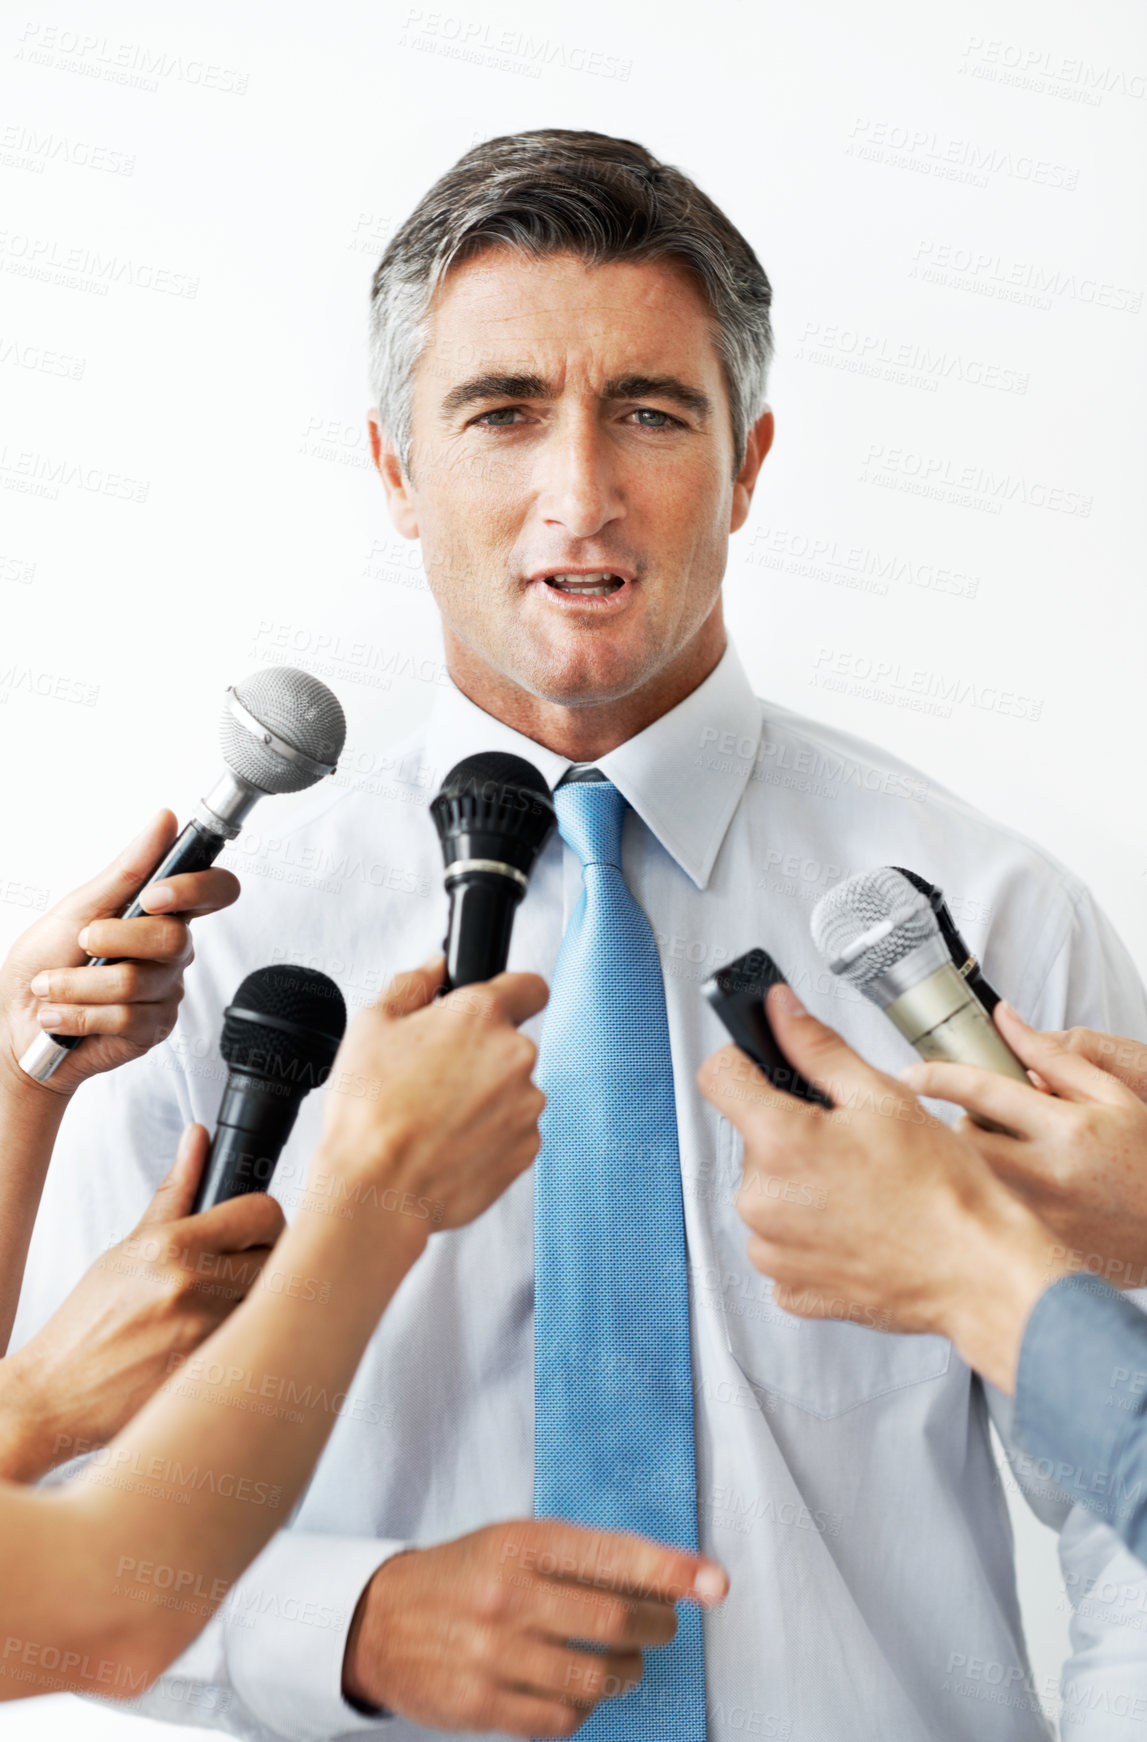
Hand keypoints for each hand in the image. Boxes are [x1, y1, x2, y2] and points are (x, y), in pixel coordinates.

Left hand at [0, 810, 239, 1097]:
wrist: (15, 1020)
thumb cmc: (47, 959)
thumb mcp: (79, 906)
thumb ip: (128, 869)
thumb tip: (164, 821)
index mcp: (161, 912)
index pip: (215, 890)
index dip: (198, 888)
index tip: (154, 894)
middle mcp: (169, 951)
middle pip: (172, 937)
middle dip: (114, 938)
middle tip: (81, 942)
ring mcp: (164, 990)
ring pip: (138, 981)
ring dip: (79, 984)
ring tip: (52, 987)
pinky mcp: (152, 1028)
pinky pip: (127, 1017)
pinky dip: (80, 1014)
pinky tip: (61, 1014)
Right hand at [0, 1125, 284, 1480]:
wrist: (58, 1393)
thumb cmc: (91, 1320)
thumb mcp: (131, 1246)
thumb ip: (176, 1191)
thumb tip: (199, 1137)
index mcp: (174, 1245)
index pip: (263, 1212)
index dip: (268, 1220)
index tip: (258, 1231)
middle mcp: (193, 1285)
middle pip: (281, 1257)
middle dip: (269, 1261)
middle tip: (246, 1271)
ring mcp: (206, 1332)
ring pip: (273, 1303)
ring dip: (261, 1303)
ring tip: (227, 1310)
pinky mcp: (211, 1373)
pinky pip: (256, 1345)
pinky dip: (247, 1342)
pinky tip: (217, 1343)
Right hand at [312, 958, 548, 1233]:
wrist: (379, 1190)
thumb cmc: (370, 1112)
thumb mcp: (371, 1027)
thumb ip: (411, 985)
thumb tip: (433, 968)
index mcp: (481, 1015)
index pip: (530, 986)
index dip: (513, 995)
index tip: (499, 1008)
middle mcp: (515, 1055)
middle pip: (511, 1045)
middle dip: (481, 1057)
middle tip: (435, 1078)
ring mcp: (526, 1104)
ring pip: (512, 1091)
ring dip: (486, 1099)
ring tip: (436, 1118)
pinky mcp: (527, 1148)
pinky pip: (513, 1131)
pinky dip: (489, 1135)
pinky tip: (450, 1144)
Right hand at [343, 1519, 726, 1734]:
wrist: (378, 1620)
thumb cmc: (464, 1575)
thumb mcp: (514, 1543)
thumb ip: (580, 1558)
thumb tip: (663, 1577)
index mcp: (519, 1542)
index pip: (611, 1555)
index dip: (670, 1571)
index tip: (715, 1583)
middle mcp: (506, 1594)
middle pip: (613, 1620)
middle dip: (656, 1626)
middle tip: (663, 1626)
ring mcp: (490, 1654)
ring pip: (594, 1677)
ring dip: (626, 1672)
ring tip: (626, 1662)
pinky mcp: (479, 1705)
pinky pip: (561, 1719)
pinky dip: (584, 1709)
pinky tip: (580, 1692)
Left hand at [697, 985, 1066, 1391]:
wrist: (978, 1272)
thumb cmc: (942, 1191)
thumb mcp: (882, 1096)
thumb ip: (818, 1047)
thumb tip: (781, 1011)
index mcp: (779, 1143)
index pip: (718, 1076)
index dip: (741, 1060)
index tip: (763, 1064)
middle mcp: (761, 1200)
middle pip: (752, 1138)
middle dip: (791, 1130)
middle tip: (849, 1141)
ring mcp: (771, 1250)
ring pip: (768, 1191)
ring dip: (800, 1184)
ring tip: (860, 1189)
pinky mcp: (788, 1287)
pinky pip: (781, 1242)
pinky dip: (810, 1232)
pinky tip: (855, 1227)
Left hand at [903, 1003, 1146, 1286]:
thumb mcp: (1111, 1096)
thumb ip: (1053, 1057)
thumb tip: (1004, 1018)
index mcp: (1067, 1129)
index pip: (984, 1093)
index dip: (939, 1077)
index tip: (910, 1073)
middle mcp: (1047, 1174)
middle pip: (964, 1140)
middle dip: (962, 1124)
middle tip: (986, 1122)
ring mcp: (1039, 1215)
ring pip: (972, 1176)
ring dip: (976, 1160)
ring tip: (1011, 1156)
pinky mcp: (1035, 1244)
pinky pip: (991, 1210)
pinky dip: (993, 1194)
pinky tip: (1023, 1190)